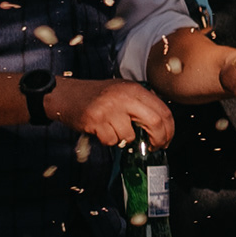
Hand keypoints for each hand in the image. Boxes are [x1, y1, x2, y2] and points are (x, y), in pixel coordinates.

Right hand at [52, 77, 175, 151]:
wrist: (65, 94)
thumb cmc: (96, 96)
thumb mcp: (122, 92)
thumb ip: (141, 104)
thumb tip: (162, 125)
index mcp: (135, 89)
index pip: (163, 110)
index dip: (169, 129)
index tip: (167, 139)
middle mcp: (124, 97)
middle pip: (155, 122)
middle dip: (158, 139)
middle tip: (154, 147)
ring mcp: (110, 108)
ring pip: (130, 136)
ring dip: (125, 140)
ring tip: (114, 130)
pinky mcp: (96, 120)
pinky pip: (112, 140)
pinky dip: (109, 140)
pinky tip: (102, 130)